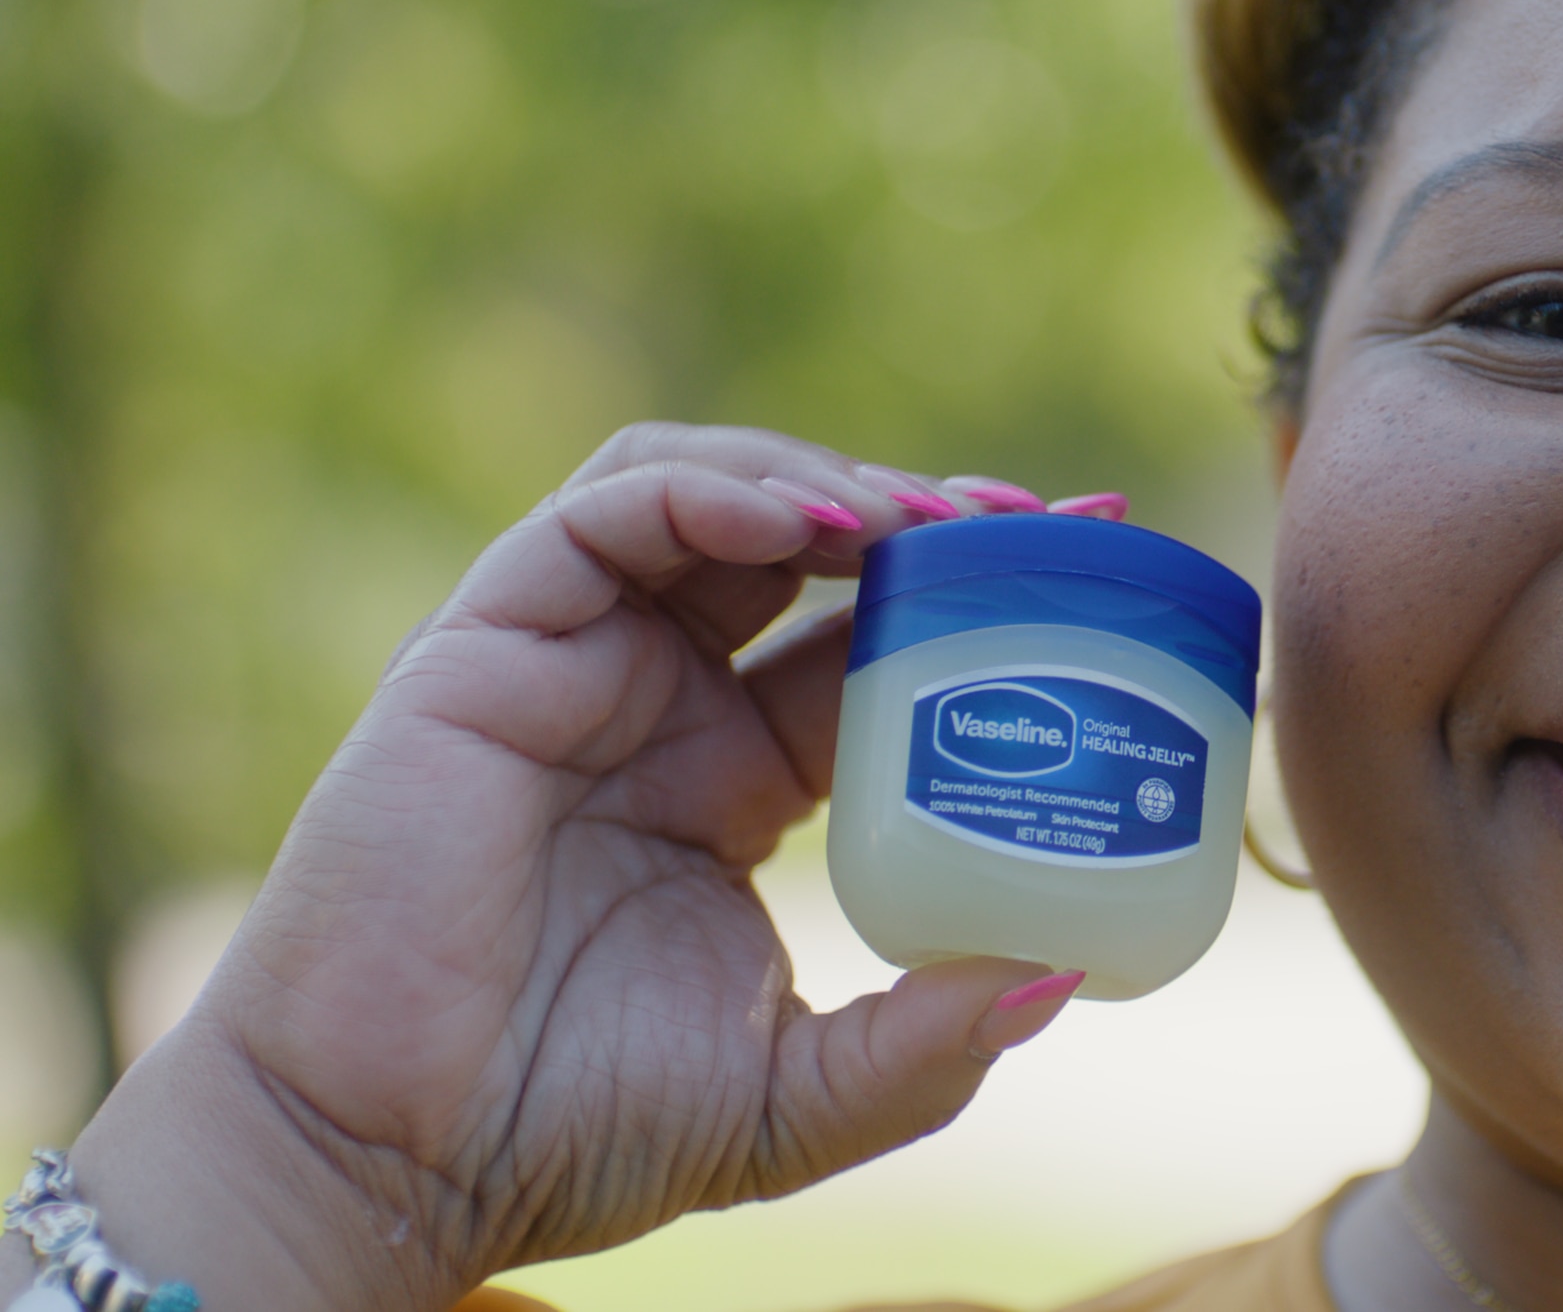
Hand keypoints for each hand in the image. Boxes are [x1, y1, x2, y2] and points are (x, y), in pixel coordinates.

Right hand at [48, 426, 1103, 1308]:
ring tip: (923, 516)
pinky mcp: (482, 650)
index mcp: (736, 777)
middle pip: (806, 542)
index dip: (978, 586)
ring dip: (821, 476)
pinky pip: (597, 519)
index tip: (1097, 550)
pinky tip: (803, 520)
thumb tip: (1065, 973)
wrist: (389, 1162)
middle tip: (1036, 517)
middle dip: (922, 510)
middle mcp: (659, 700)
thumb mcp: (794, 1097)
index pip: (874, 640)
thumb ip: (924, 1045)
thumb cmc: (569, 1131)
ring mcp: (570, 666)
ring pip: (702, 493)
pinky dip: (705, 490)